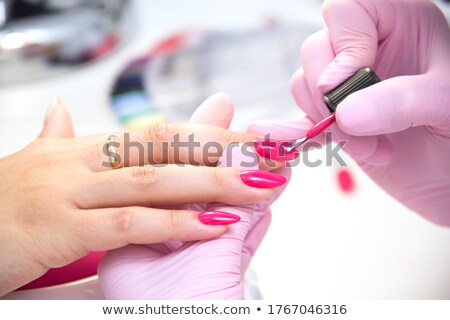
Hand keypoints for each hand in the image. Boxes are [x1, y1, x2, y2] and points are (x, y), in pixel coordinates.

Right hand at [0, 94, 272, 295]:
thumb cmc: (4, 199)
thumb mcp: (34, 161)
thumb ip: (55, 136)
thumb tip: (62, 110)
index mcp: (85, 147)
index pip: (159, 134)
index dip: (208, 133)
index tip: (249, 138)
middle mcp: (82, 161)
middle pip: (165, 148)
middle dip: (221, 150)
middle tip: (269, 154)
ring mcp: (71, 192)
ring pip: (152, 180)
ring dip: (210, 183)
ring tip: (256, 186)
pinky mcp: (62, 227)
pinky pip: (127, 223)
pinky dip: (172, 223)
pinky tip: (211, 226)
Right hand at [290, 0, 449, 224]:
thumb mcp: (445, 105)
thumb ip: (400, 100)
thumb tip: (345, 111)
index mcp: (401, 25)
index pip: (348, 11)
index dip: (344, 44)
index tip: (354, 80)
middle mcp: (369, 51)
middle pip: (316, 50)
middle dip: (330, 93)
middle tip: (358, 125)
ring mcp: (348, 88)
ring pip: (304, 84)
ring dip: (326, 121)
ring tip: (370, 147)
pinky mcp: (335, 120)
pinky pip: (301, 118)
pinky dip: (301, 134)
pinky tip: (308, 145)